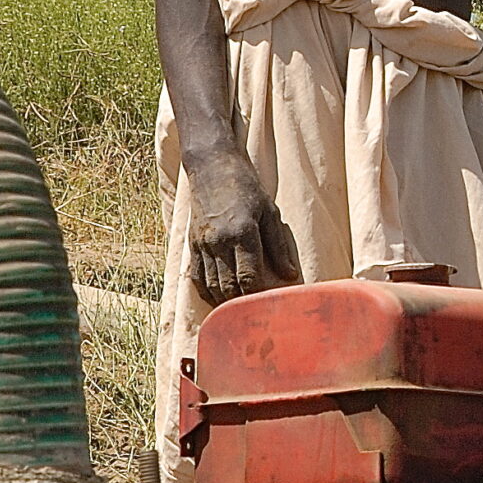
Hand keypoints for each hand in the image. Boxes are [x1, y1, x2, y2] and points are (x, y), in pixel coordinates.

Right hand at [188, 164, 301, 305]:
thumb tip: (290, 275)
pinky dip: (208, 293)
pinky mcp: (192, 245)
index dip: (259, 297)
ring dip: (226, 303)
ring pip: (212, 287)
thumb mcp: (270, 212)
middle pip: (229, 287)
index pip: (249, 278)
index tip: (270, 306)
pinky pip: (197, 278)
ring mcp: (203, 244)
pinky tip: (218, 301)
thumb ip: (279, 246)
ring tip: (239, 313)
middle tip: (257, 315)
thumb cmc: (246, 187)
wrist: (212, 166)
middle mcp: (219, 241)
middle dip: (243, 305)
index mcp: (242, 232)